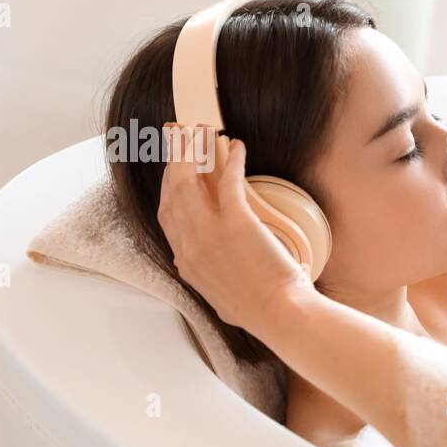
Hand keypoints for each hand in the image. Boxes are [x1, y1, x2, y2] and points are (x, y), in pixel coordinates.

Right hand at [157, 123, 313, 331]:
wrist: (280, 316)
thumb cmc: (261, 310)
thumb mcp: (221, 297)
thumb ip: (209, 276)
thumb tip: (210, 267)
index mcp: (186, 262)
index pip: (166, 214)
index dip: (168, 185)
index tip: (173, 167)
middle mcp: (190, 245)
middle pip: (172, 191)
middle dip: (174, 158)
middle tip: (179, 135)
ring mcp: (209, 233)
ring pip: (190, 181)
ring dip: (194, 150)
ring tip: (201, 131)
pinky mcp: (236, 224)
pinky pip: (228, 182)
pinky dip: (232, 160)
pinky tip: (237, 147)